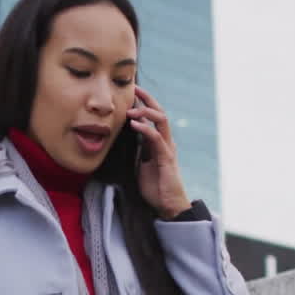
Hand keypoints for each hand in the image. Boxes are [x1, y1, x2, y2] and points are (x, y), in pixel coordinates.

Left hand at [126, 84, 191, 218]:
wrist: (168, 206)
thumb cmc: (155, 187)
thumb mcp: (140, 165)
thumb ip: (137, 151)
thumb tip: (126, 139)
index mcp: (159, 143)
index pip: (153, 117)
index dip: (144, 103)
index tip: (131, 93)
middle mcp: (166, 142)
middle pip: (160, 113)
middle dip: (148, 99)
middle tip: (135, 88)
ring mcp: (167, 149)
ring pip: (161, 121)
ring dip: (146, 111)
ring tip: (132, 109)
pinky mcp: (166, 158)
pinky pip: (157, 138)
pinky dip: (145, 129)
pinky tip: (135, 124)